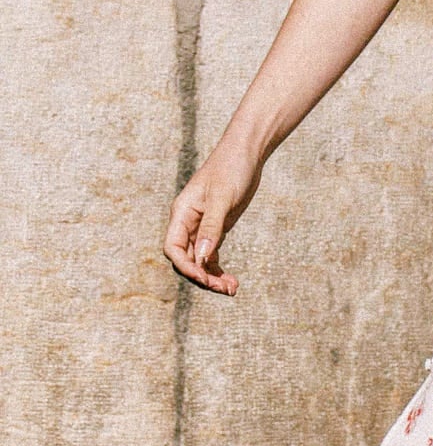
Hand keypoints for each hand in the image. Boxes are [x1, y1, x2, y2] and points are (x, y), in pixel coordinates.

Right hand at [163, 138, 261, 295]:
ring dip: (212, 278)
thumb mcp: (222, 199)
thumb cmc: (231, 170)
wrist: (246, 155)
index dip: (185, 266)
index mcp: (182, 213)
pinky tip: (232, 282)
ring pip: (200, 261)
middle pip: (186, 259)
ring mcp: (202, 227)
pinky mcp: (216, 229)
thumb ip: (211, 227)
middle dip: (202, 277)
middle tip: (225, 289)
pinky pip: (211, 256)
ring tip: (232, 290)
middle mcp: (188, 223)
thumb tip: (201, 257)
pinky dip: (219, 270)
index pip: (173, 248)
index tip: (204, 278)